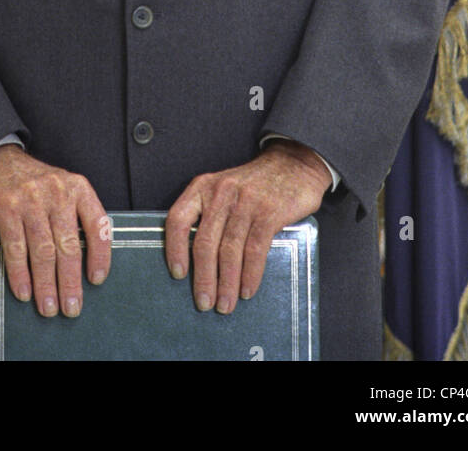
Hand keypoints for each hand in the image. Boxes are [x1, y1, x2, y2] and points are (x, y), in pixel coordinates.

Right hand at [0, 145, 110, 317]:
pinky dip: (20, 274)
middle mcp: (57, 191)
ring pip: (43, 251)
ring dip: (46, 285)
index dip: (100, 255)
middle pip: (68, 246)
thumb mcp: (60, 187)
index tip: (97, 279)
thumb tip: (82, 264)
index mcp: (77, 187)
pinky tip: (24, 291)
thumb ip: (72, 215)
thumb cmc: (31, 182)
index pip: (98, 224)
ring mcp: (30, 199)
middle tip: (71, 307)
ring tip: (48, 307)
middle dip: (70, 282)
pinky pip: (16, 248)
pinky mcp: (6, 208)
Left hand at [164, 140, 329, 314]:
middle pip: (204, 242)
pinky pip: (255, 249)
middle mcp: (221, 193)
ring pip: (229, 250)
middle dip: (203, 279)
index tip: (178, 274)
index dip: (174, 249)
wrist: (293, 163)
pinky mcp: (269, 211)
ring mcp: (245, 202)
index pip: (178, 219)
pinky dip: (250, 274)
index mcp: (203, 187)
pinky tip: (247, 290)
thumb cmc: (254, 184)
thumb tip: (198, 262)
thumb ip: (210, 215)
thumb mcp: (224, 189)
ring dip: (226, 283)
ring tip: (226, 304)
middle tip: (205, 303)